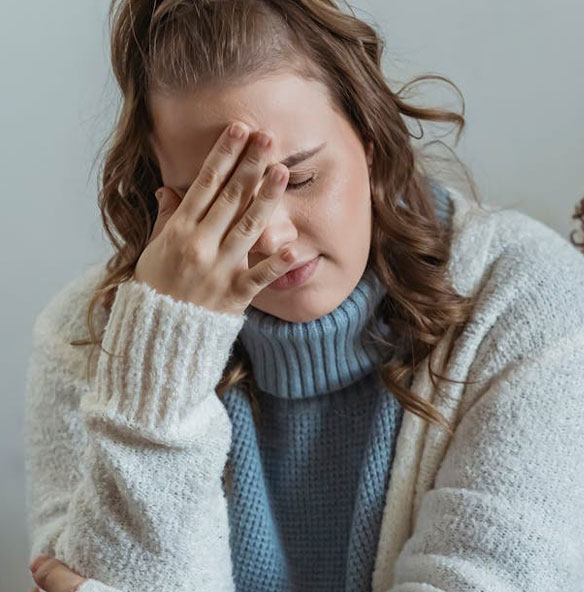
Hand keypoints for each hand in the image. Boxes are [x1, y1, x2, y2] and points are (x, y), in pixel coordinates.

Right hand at [134, 122, 296, 315]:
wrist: (157, 333)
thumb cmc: (156, 288)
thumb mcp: (153, 249)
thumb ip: (166, 219)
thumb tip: (168, 189)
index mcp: (179, 230)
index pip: (205, 184)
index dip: (224, 155)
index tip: (239, 130)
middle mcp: (200, 244)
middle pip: (231, 198)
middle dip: (250, 165)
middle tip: (269, 137)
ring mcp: (219, 269)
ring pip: (248, 228)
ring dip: (267, 198)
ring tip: (282, 171)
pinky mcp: (235, 294)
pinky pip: (260, 276)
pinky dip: (276, 263)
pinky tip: (295, 248)